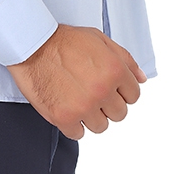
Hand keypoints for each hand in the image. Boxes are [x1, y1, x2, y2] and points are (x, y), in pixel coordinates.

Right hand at [6, 24, 146, 138]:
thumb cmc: (63, 40)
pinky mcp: (64, 117)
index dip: (120, 91)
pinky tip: (67, 106)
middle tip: (91, 91)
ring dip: (90, 115)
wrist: (32, 44)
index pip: (133, 96)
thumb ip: (125, 59)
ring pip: (100, 126)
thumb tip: (141, 78)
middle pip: (119, 114)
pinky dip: (73, 124)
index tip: (109, 88)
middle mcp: (102, 90)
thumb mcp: (99, 39)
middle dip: (107, 104)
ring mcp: (83, 106)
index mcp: (114, 70)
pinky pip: (78, 134)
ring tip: (77, 97)